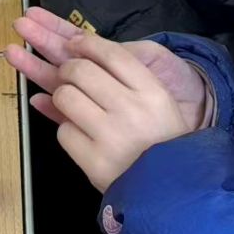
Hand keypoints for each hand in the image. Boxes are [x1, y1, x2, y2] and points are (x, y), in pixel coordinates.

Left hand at [5, 9, 208, 190]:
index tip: (74, 42)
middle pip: (81, 71)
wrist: (171, 190)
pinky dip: (68, 131)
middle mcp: (132, 110)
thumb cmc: (161, 140)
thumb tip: (72, 44)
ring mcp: (111, 136)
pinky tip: (83, 136)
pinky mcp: (94, 161)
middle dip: (66, 68)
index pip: (112, 53)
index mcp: (152, 92)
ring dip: (62, 98)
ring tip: (73, 106)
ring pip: (65, 97)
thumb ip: (120, 76)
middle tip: (67, 75)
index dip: (86, 43)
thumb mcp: (156, 102)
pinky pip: (63, 132)